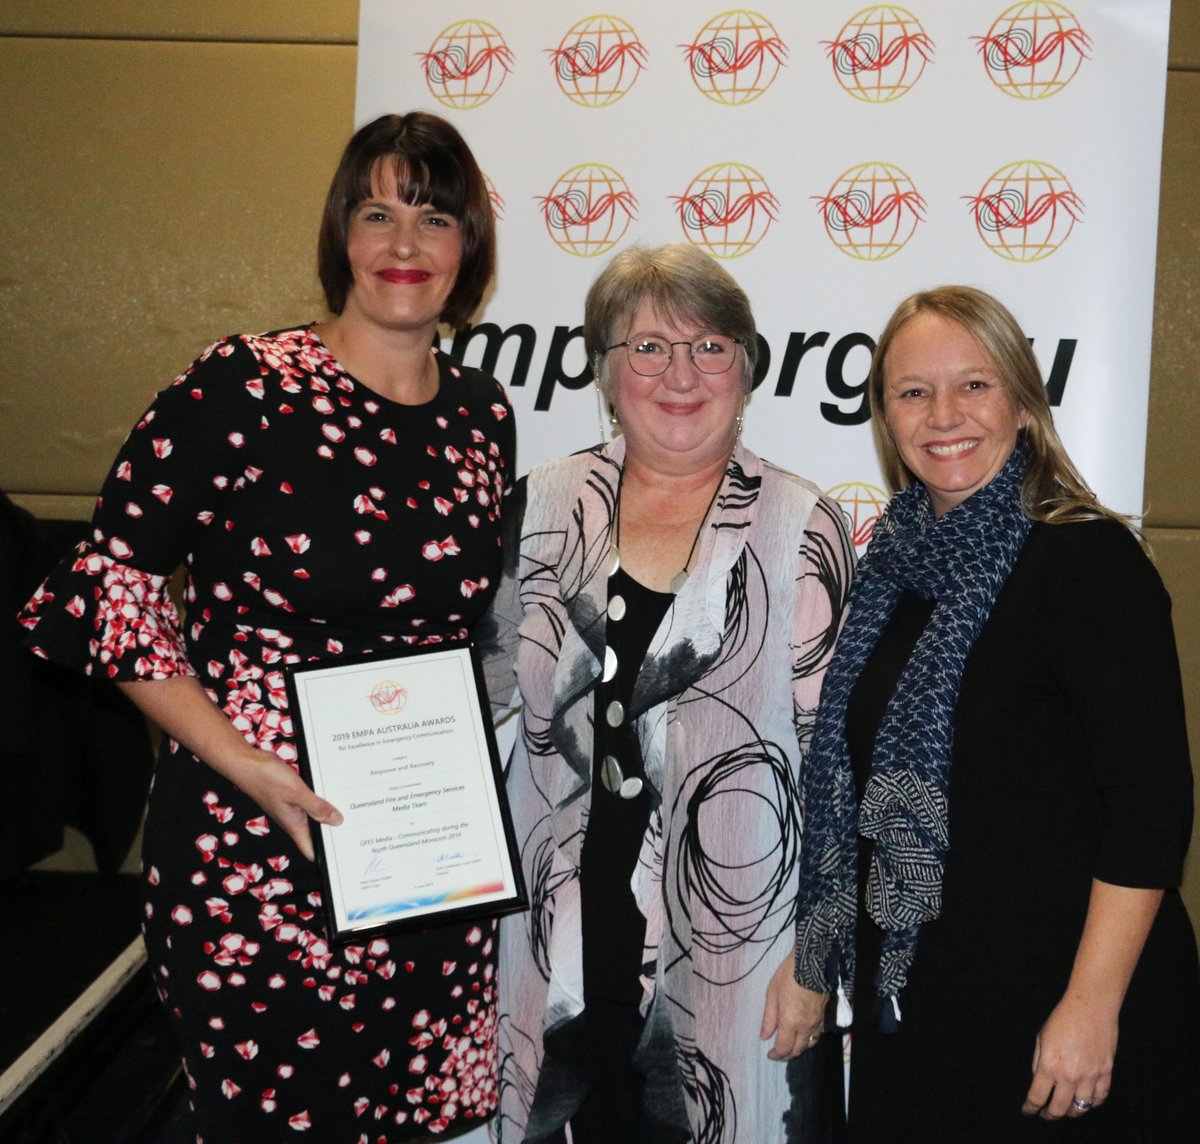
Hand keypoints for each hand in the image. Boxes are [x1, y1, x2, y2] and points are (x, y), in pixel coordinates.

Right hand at [234, 747, 342, 861]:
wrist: (246, 762)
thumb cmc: (266, 778)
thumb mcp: (297, 792)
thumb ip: (317, 807)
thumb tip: (337, 821)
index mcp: (294, 825)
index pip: (311, 850)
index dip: (326, 856)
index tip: (345, 856)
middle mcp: (293, 819)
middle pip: (316, 833)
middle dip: (334, 832)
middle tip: (358, 829)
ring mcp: (291, 806)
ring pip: (314, 815)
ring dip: (329, 813)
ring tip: (353, 810)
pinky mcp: (291, 794)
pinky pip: (310, 800)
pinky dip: (322, 798)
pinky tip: (334, 791)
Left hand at [760, 954, 826, 1059]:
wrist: (812, 962)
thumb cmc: (788, 975)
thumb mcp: (772, 993)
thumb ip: (769, 1018)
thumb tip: (764, 1036)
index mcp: (791, 1022)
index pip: (784, 1048)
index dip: (776, 1055)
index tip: (770, 1054)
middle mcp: (806, 1026)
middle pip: (798, 1049)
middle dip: (787, 1055)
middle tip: (779, 1053)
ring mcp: (817, 1022)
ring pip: (810, 1044)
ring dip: (799, 1048)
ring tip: (791, 1046)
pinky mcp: (825, 1016)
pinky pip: (818, 1034)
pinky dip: (810, 1039)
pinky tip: (804, 1034)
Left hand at [1021, 993, 1116, 1118]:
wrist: (1090, 1007)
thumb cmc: (1062, 1018)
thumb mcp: (1041, 1038)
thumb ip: (1039, 1061)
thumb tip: (1038, 1080)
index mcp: (1049, 1066)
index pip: (1037, 1096)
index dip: (1030, 1107)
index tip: (1027, 1111)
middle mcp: (1070, 1076)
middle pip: (1059, 1109)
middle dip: (1050, 1115)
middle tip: (1045, 1114)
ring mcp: (1090, 1077)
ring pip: (1081, 1108)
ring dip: (1071, 1112)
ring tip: (1065, 1110)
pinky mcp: (1106, 1073)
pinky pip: (1100, 1098)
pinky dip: (1092, 1104)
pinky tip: (1086, 1102)